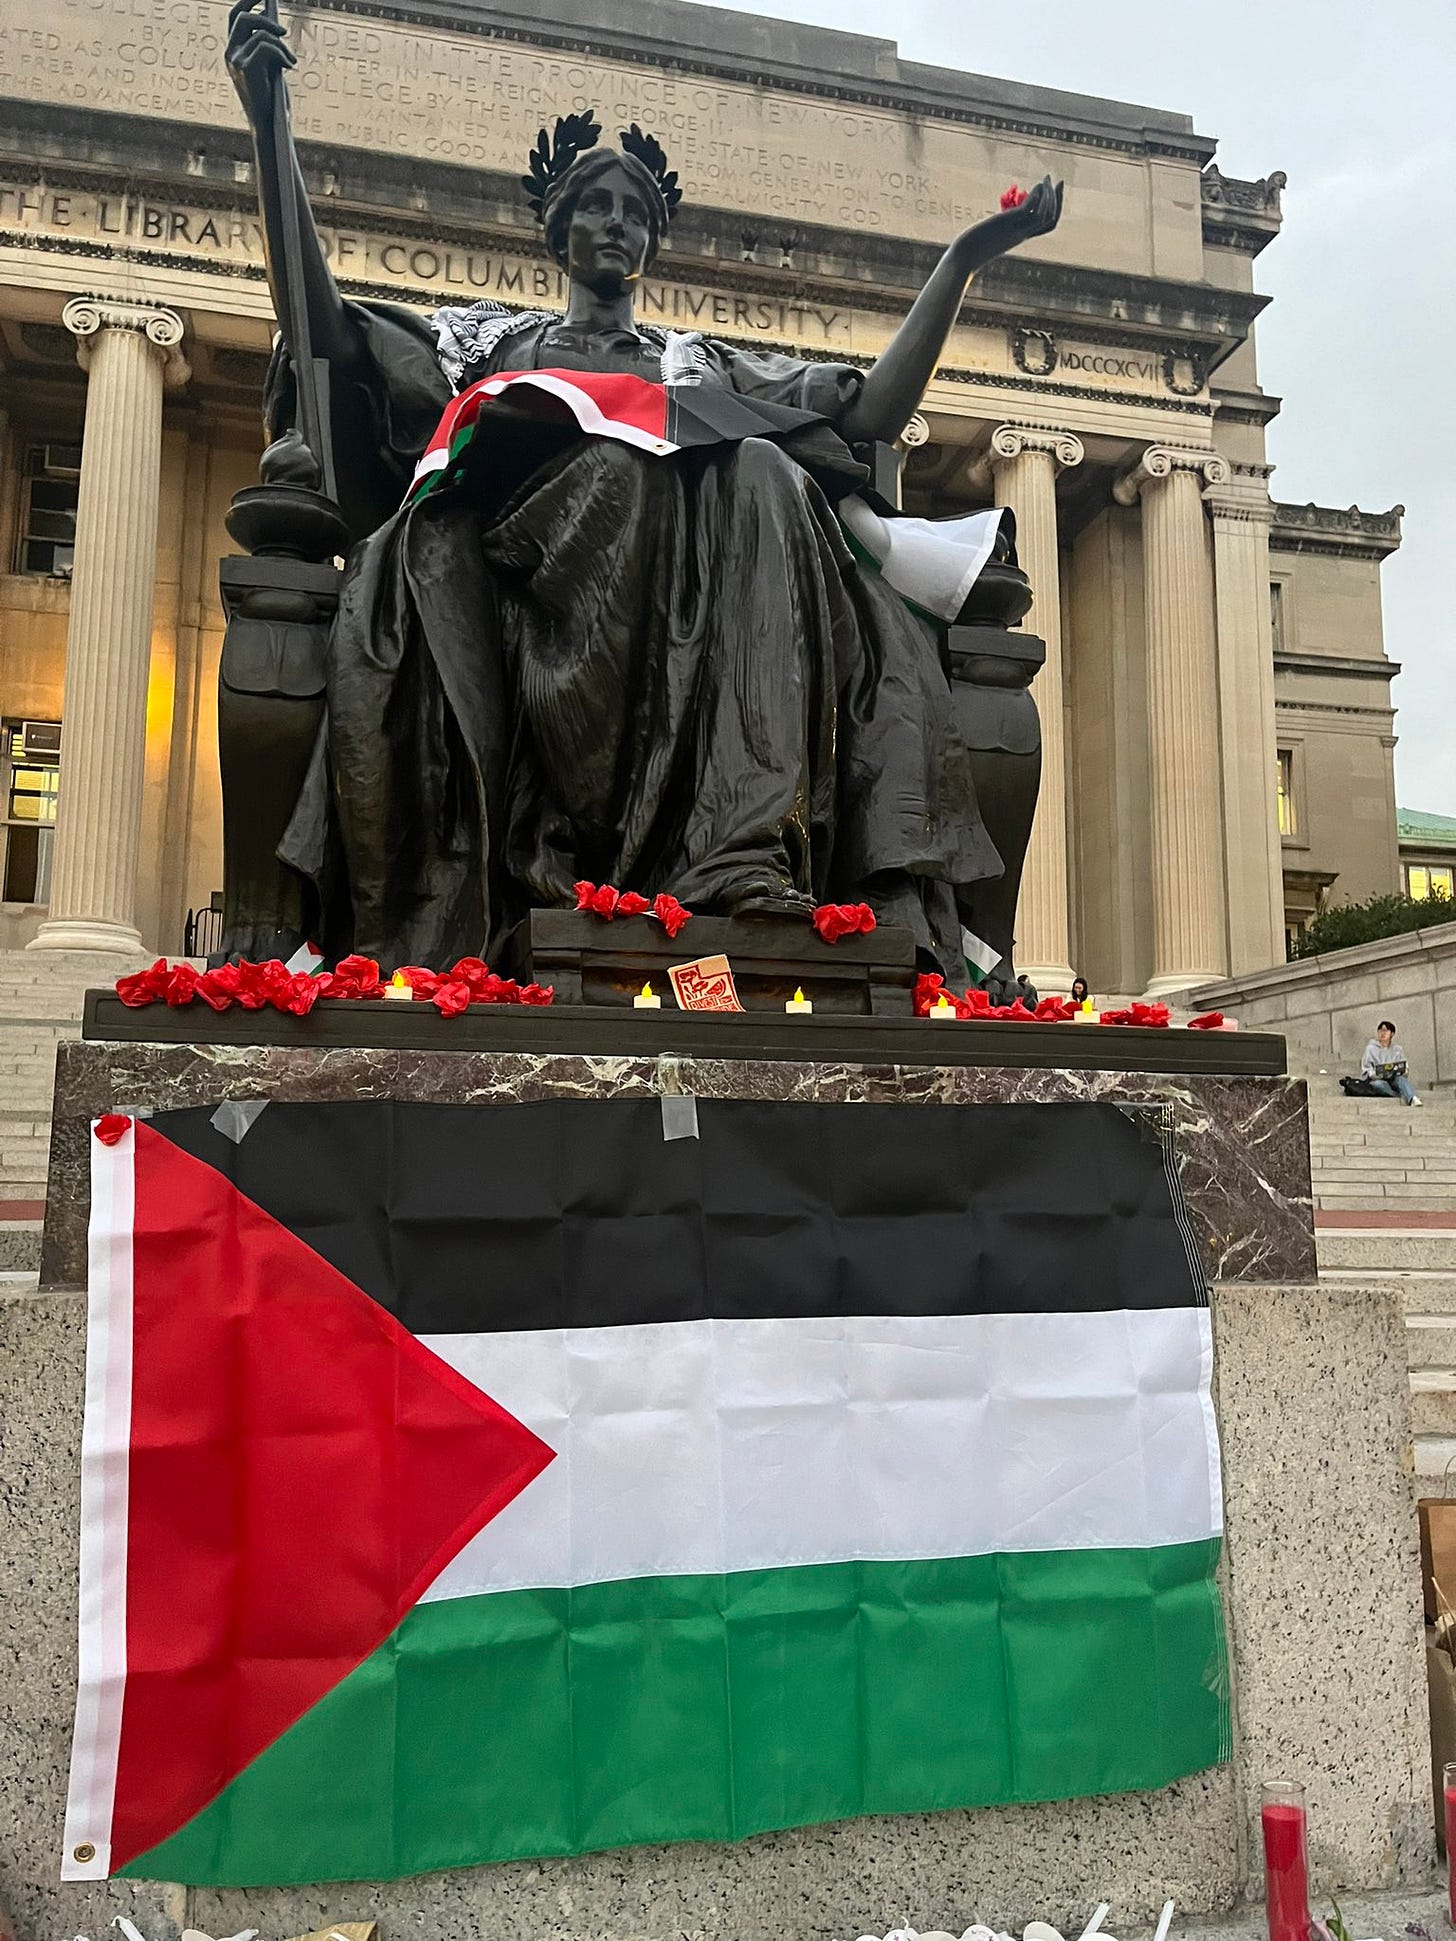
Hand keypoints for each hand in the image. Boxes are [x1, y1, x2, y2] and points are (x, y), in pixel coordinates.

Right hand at [226, 0, 293, 127]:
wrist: (268, 123)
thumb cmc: (271, 97)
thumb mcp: (269, 67)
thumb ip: (267, 47)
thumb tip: (276, 27)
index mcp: (233, 50)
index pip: (236, 16)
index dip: (247, 0)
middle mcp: (230, 52)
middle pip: (243, 17)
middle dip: (263, 15)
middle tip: (283, 27)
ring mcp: (236, 59)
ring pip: (260, 33)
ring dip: (281, 44)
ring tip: (290, 61)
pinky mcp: (246, 67)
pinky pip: (267, 46)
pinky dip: (282, 54)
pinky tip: (290, 66)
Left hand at [958, 175, 1064, 269]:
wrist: (961, 259)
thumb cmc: (969, 250)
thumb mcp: (987, 235)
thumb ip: (996, 227)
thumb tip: (995, 219)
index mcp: (1019, 237)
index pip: (1045, 226)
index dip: (1054, 209)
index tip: (1055, 191)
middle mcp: (1021, 234)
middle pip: (1050, 220)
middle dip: (1058, 200)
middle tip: (1059, 181)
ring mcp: (1015, 230)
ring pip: (1044, 214)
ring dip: (1049, 196)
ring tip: (1047, 179)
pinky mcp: (1006, 223)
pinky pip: (1029, 210)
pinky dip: (1038, 197)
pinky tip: (1038, 185)